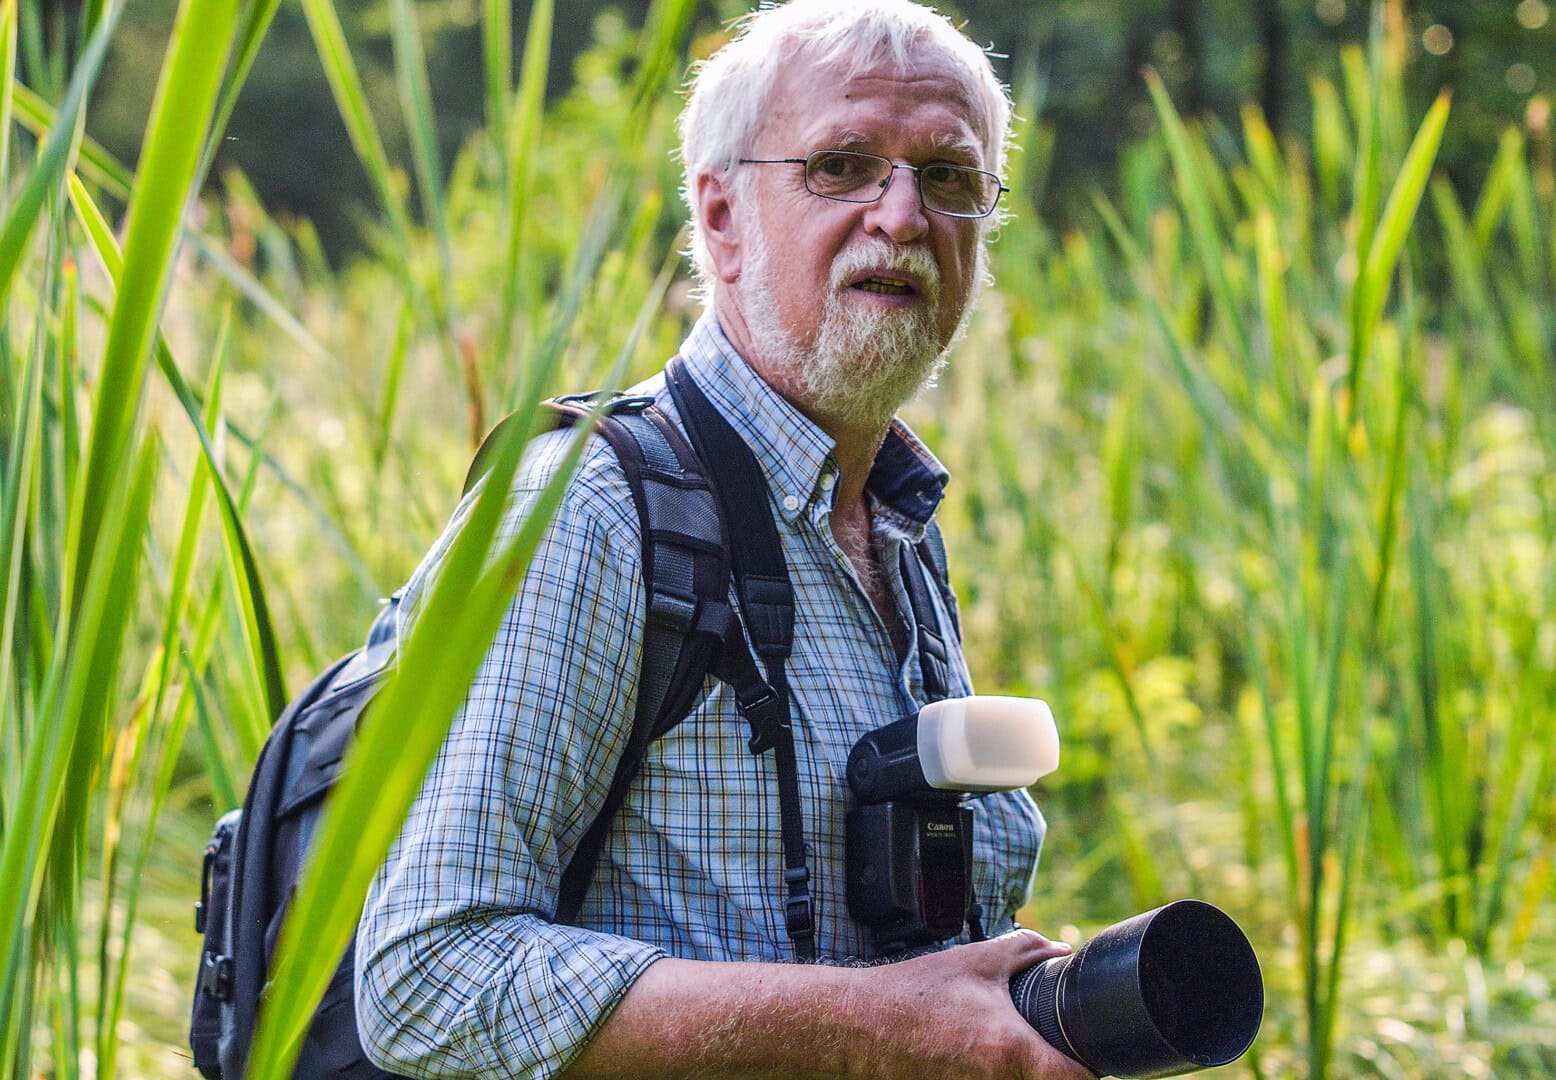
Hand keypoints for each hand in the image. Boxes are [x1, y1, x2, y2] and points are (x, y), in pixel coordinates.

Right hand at [859, 929, 1095, 1079]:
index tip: (1087, 1056)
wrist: (855, 1027)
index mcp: (1010, 1050)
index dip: (1090, 1070)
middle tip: (1048, 1053)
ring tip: (1000, 1052)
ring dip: (1021, 1075)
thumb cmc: (911, 996)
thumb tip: (1058, 950)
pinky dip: (989, 1078)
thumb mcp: (975, 960)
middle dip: (1051, 1073)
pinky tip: (975, 1062)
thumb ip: (1025, 950)